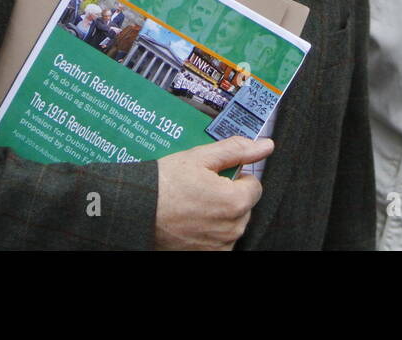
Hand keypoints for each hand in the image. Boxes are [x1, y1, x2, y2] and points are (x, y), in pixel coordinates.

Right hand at [154, 136, 272, 249]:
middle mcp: (232, 228)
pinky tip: (192, 222)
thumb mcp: (200, 157)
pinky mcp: (208, 256)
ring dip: (220, 215)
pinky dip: (211, 232)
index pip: (254, 185)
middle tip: (201, 189)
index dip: (236, 177)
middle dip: (228, 196)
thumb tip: (265, 146)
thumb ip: (236, 151)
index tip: (216, 177)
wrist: (137, 211)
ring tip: (193, 206)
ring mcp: (220, 246)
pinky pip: (220, 242)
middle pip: (244, 206)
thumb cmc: (165, 184)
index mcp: (235, 201)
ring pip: (232, 224)